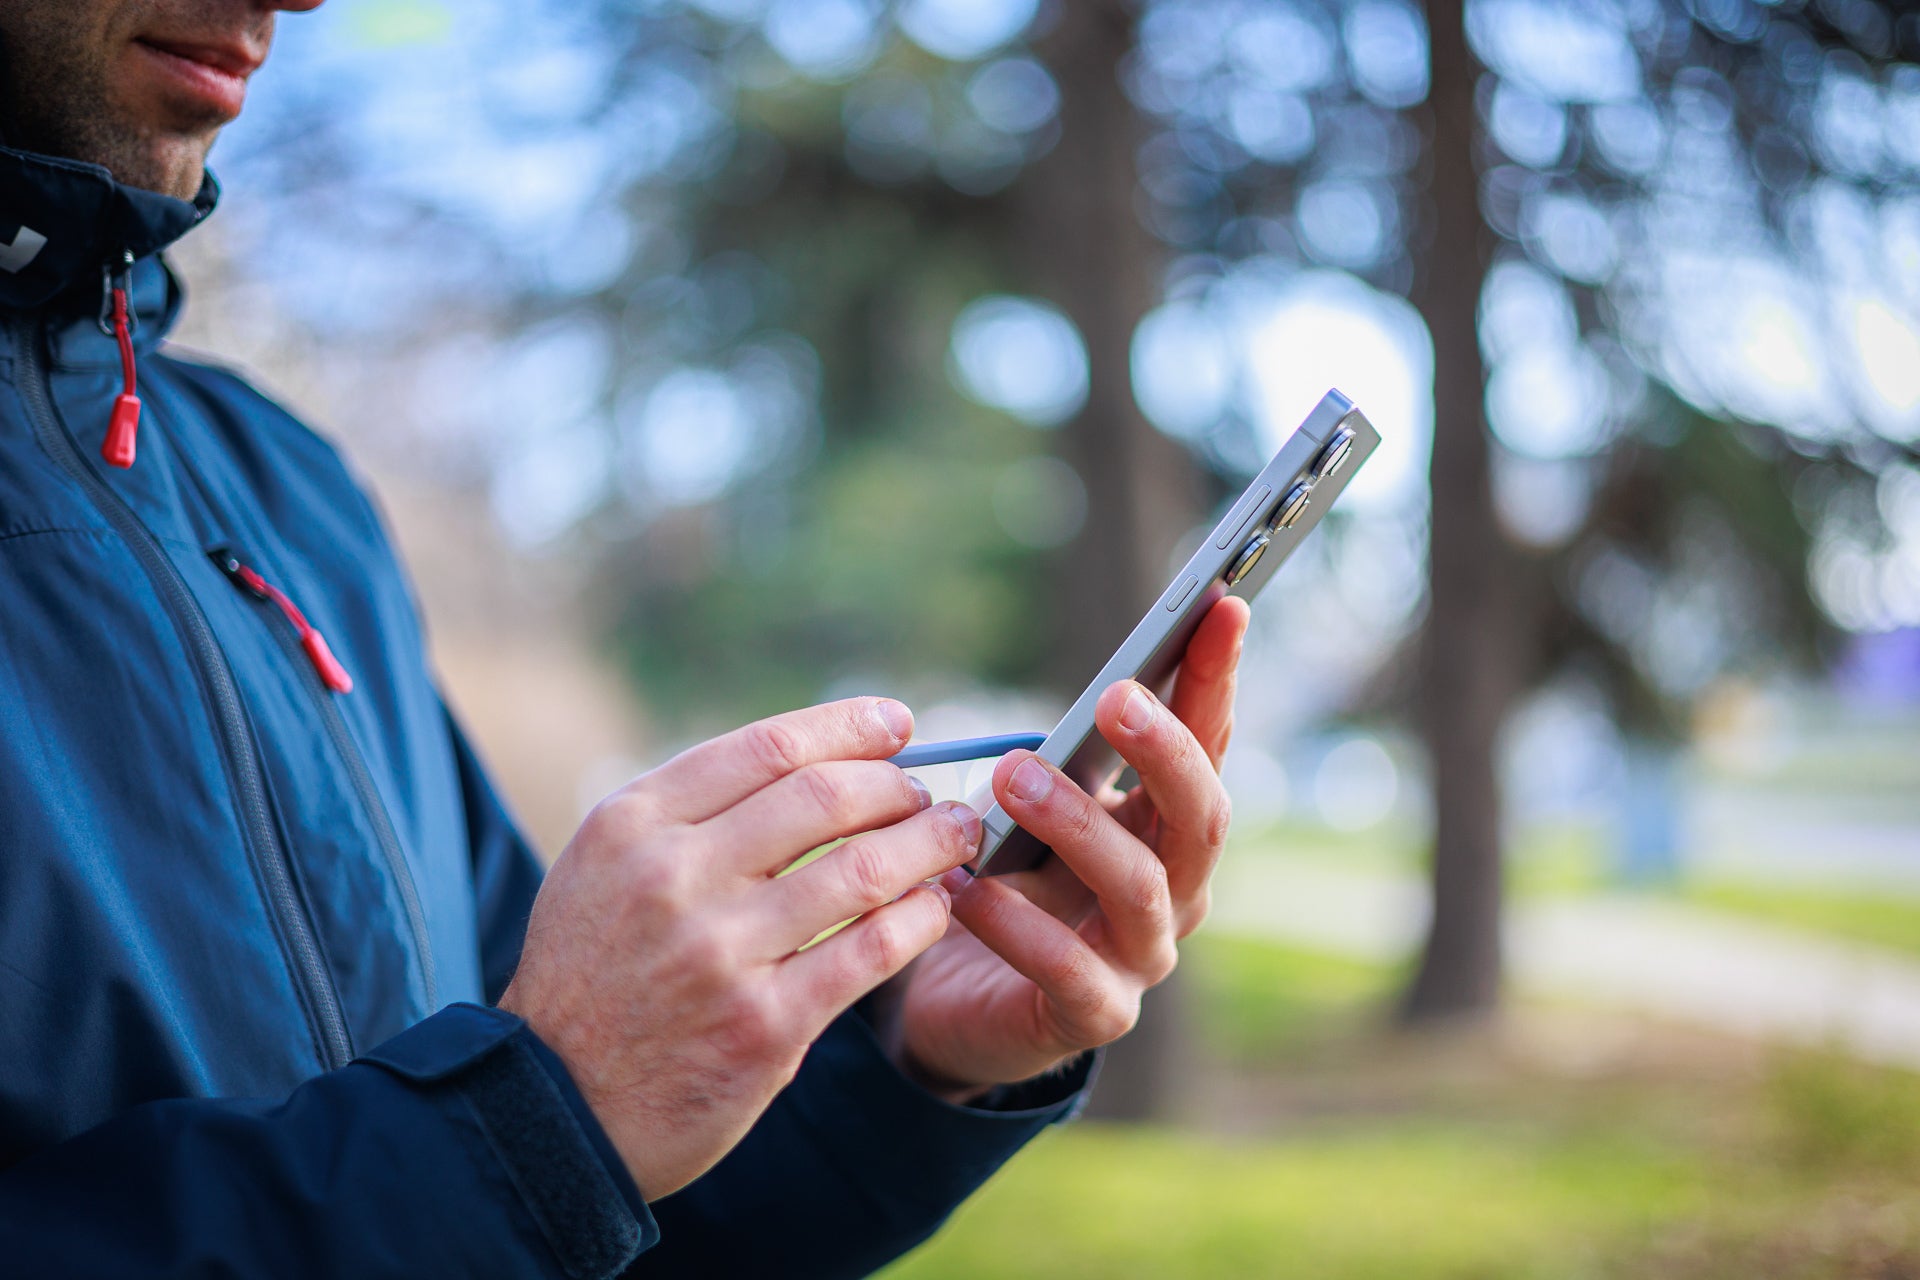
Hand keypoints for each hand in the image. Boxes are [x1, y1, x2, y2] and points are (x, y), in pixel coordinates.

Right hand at [498, 697, 980, 1198]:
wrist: (556, 1109)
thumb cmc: (595, 974)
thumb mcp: (607, 866)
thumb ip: (691, 812)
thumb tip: (815, 758)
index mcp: (633, 823)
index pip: (768, 748)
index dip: (849, 728)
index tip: (898, 724)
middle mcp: (674, 876)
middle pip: (825, 797)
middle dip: (897, 786)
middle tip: (928, 795)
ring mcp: (721, 952)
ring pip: (862, 870)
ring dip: (928, 844)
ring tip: (955, 838)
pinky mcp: (764, 1025)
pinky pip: (871, 951)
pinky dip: (920, 918)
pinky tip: (935, 907)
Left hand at [885, 597, 1249, 1101]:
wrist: (955, 1000)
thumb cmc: (1004, 883)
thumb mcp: (1030, 810)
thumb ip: (1060, 761)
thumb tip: (1089, 692)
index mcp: (1165, 826)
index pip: (1207, 742)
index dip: (1215, 678)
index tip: (1219, 605)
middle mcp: (1175, 889)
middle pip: (1201, 815)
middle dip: (1165, 751)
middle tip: (1115, 697)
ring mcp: (1142, 957)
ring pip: (1140, 886)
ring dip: (1077, 825)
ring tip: (1010, 779)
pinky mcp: (1095, 1015)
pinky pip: (1065, 968)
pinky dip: (1016, 924)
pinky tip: (966, 886)